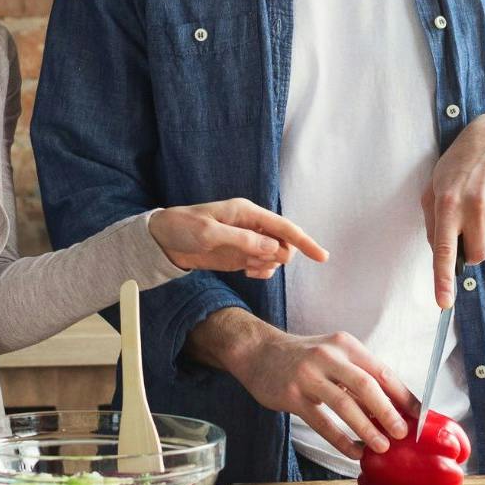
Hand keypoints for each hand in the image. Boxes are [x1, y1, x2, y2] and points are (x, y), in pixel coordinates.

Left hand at [149, 198, 327, 278]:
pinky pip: (263, 265)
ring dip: (267, 266)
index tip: (322, 257)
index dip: (304, 241)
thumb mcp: (209, 234)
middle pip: (284, 244)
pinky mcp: (240, 255)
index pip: (284, 227)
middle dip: (277, 257)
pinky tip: (246, 272)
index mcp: (247, 212)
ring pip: (275, 257)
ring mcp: (247, 241)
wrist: (162, 241)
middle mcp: (252, 225)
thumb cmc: (182, 228)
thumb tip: (273, 248)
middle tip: (253, 263)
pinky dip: (260, 272)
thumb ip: (242, 241)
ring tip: (245, 267)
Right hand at [193, 309, 412, 462]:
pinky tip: (352, 452)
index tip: (418, 416)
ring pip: (344, 404)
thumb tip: (393, 407)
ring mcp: (308, 375)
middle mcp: (328, 355)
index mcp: (346, 345)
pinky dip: (340, 440)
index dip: (403, 395)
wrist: (258, 352)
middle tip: (402, 433)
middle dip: (388, 412)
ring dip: (366, 428)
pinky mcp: (292, 395)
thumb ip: (358, 375)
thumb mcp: (334, 355)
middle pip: (366, 385)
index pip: (382, 371)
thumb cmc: (304, 358)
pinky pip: (321, 422)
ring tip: (381, 447)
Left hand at [423, 112, 484, 306]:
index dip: (443, 279)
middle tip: (466, 227)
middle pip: (476, 255)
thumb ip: (432, 221)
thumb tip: (440, 254)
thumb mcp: (435, 185)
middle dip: (471, 251)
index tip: (443, 303)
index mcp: (447, 202)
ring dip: (483, 233)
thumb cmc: (459, 165)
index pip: (444, 250)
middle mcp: (473, 205)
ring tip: (479, 204)